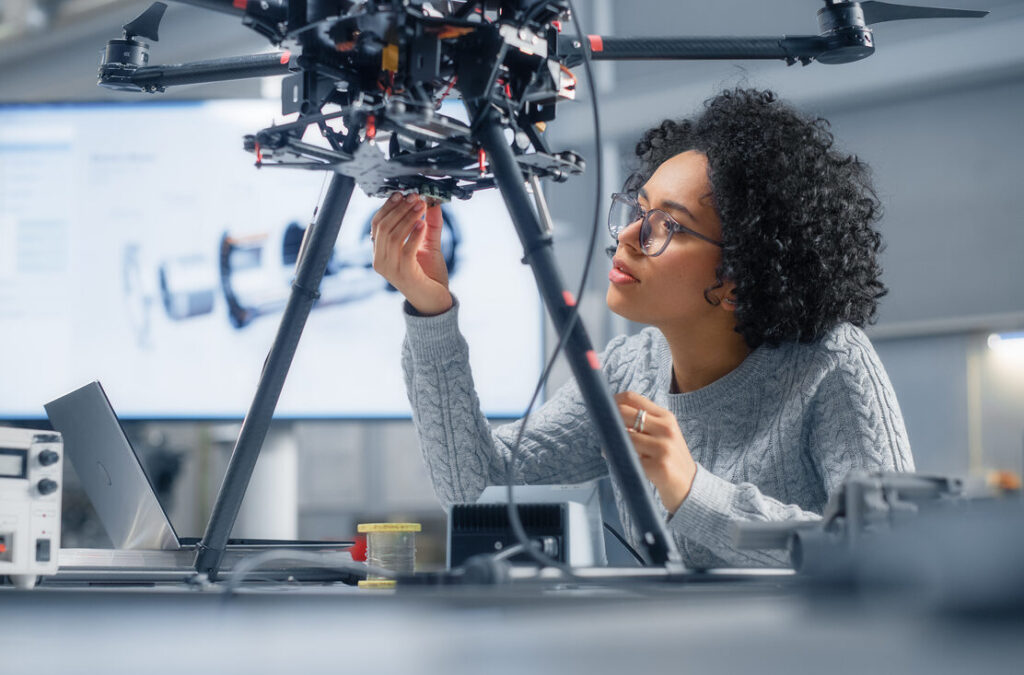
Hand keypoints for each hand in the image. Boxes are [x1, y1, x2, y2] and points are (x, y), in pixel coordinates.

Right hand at [371, 192, 452, 315]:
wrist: (434, 301)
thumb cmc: (428, 276)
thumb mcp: (428, 245)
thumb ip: (430, 224)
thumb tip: (432, 202)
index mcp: (380, 253)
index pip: (377, 224)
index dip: (388, 207)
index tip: (401, 194)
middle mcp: (380, 261)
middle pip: (384, 227)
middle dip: (399, 209)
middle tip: (414, 197)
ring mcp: (390, 269)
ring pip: (393, 236)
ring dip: (408, 218)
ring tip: (421, 206)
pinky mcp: (404, 274)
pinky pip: (406, 249)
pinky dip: (414, 234)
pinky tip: (423, 224)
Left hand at [615, 391, 697, 513]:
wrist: (691, 488)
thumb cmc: (670, 460)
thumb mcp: (663, 435)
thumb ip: (643, 423)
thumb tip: (610, 416)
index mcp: (666, 417)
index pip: (632, 398)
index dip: (612, 401)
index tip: (602, 410)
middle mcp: (666, 428)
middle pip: (624, 413)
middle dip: (609, 421)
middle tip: (603, 431)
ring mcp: (663, 447)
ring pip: (624, 436)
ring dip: (610, 443)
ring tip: (609, 450)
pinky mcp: (659, 467)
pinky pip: (628, 458)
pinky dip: (617, 459)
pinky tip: (618, 462)